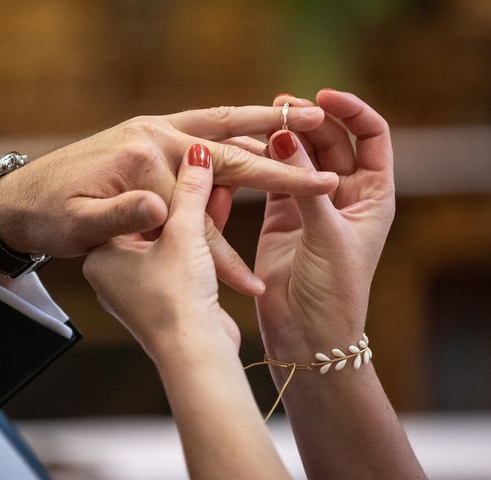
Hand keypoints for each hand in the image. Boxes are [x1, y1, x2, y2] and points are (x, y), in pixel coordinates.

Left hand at [0, 106, 336, 293]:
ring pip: (218, 138)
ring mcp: (152, 138)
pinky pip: (199, 147)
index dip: (246, 221)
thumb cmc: (47, 216)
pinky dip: (228, 154)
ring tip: (300, 132)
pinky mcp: (150, 147)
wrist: (20, 202)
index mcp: (142, 155)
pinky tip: (252, 151)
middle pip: (228, 145)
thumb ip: (116, 218)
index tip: (287, 234)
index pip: (212, 187)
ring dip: (257, 139)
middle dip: (278, 152)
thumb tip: (157, 208)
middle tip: (323, 141)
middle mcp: (153, 137)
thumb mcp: (75, 226)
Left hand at [82, 144, 239, 357]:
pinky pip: (180, 248)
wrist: (192, 361)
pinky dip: (201, 228)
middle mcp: (115, 264)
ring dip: (200, 206)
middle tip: (212, 159)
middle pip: (154, 212)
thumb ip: (187, 195)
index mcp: (105, 251)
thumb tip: (195, 157)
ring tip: (224, 177)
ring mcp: (138, 280)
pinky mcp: (164, 290)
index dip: (168, 175)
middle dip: (189, 190)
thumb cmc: (174, 304)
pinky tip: (223, 200)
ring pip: (171, 229)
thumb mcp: (180, 240)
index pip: (135, 200)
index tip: (191, 153)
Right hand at [254, 90, 394, 358]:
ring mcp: (311, 204)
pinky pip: (274, 179)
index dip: (351, 110)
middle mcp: (343, 195)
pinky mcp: (280, 216)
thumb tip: (282, 136)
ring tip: (261, 119)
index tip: (323, 96)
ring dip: (284, 137)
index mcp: (373, 195)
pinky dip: (264, 162)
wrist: (305, 334)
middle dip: (308, 120)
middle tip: (280, 105)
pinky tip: (249, 147)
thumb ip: (304, 185)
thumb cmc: (332, 290)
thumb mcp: (326, 233)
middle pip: (330, 141)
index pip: (371, 136)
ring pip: (299, 156)